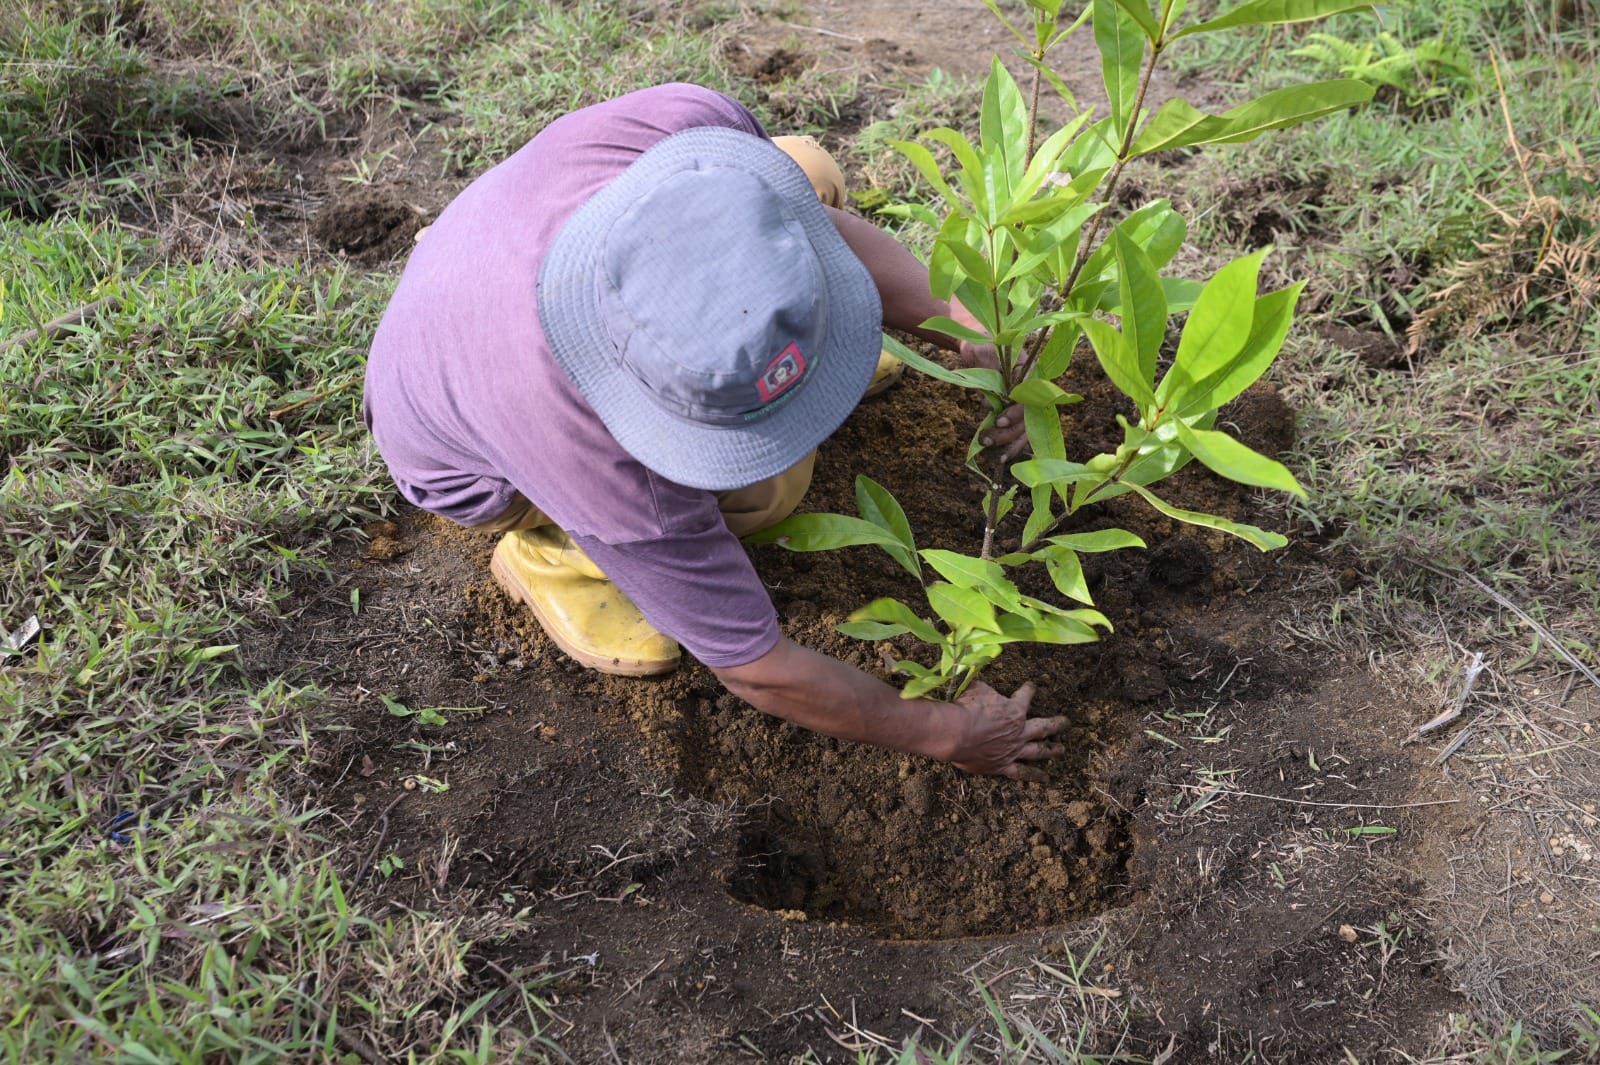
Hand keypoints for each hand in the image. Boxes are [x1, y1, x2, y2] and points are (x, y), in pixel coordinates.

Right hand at [945, 681, 1065, 780]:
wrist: (955, 733)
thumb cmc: (965, 708)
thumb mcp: (977, 689)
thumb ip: (985, 687)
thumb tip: (982, 682)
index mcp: (1014, 710)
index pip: (1025, 696)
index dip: (1029, 690)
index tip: (1031, 687)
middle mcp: (1019, 731)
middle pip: (1043, 726)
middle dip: (1056, 724)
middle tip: (1066, 722)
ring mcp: (1013, 750)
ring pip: (1038, 751)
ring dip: (1051, 750)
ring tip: (1061, 750)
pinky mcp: (1002, 765)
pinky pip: (1021, 772)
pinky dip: (1033, 775)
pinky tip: (1045, 778)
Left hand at [957, 335, 1028, 460]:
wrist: (979, 343)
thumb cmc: (984, 345)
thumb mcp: (986, 354)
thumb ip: (991, 378)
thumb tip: (989, 406)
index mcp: (1030, 374)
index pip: (1029, 400)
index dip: (1016, 413)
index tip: (999, 421)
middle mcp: (1032, 391)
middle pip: (1028, 419)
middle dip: (1008, 433)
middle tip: (987, 440)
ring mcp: (1024, 402)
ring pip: (1025, 430)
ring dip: (1009, 443)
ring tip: (993, 453)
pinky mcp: (1013, 411)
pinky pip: (1017, 432)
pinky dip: (1009, 444)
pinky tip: (1000, 456)